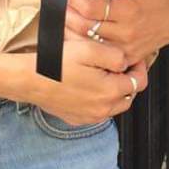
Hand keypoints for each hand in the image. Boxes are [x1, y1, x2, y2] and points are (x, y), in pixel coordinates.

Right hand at [29, 38, 148, 125]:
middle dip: (128, 81)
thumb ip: (116, 56)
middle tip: (120, 67)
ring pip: (114, 106)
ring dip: (115, 92)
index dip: (139, 68)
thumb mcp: (91, 49)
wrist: (29, 79)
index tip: (133, 60)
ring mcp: (89, 117)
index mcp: (110, 92)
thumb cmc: (58, 62)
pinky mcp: (76, 119)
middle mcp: (102, 110)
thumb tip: (126, 64)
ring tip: (105, 75)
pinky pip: (97, 112)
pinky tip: (90, 87)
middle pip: (128, 96)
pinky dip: (100, 101)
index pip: (138, 83)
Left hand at [64, 0, 168, 67]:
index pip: (94, 8)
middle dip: (67, 15)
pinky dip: (85, 46)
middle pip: (86, 27)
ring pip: (90, 43)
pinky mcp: (127, 56)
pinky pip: (101, 54)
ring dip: (71, 32)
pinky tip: (73, 38)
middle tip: (55, 4)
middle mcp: (126, 32)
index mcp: (131, 11)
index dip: (75, 0)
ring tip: (58, 20)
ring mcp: (125, 47)